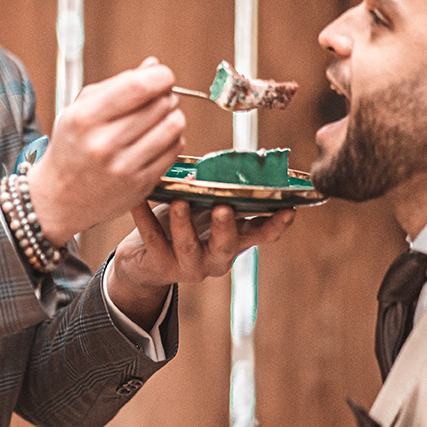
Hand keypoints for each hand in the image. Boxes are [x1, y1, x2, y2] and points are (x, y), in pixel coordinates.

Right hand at [26, 58, 185, 245]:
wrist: (59, 198)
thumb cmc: (72, 147)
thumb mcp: (80, 111)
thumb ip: (116, 85)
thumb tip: (154, 65)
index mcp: (85, 119)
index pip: (138, 87)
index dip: (160, 76)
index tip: (162, 76)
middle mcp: (103, 144)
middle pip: (160, 104)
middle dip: (166, 95)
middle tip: (158, 98)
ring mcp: (123, 168)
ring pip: (173, 127)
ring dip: (173, 116)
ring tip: (160, 117)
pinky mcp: (140, 185)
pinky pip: (174, 150)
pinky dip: (172, 139)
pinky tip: (158, 138)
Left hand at [106, 201, 295, 328]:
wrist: (145, 261)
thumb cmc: (181, 225)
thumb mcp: (204, 210)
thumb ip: (219, 194)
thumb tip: (229, 161)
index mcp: (233, 242)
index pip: (261, 236)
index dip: (275, 225)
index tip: (288, 209)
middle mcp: (216, 259)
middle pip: (226, 246)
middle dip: (226, 227)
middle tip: (224, 208)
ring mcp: (188, 265)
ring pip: (189, 246)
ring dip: (185, 224)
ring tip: (181, 202)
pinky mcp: (160, 265)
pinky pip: (153, 239)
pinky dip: (145, 217)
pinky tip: (138, 199)